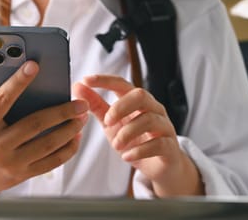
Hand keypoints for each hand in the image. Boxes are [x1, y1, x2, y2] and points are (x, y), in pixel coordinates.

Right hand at [0, 61, 88, 194]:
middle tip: (79, 101)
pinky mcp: (23, 174)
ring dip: (70, 130)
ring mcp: (12, 162)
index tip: (33, 66)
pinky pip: (51, 162)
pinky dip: (67, 150)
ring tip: (82, 116)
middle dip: (62, 111)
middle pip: (35, 124)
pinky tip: (75, 137)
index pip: (3, 99)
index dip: (19, 81)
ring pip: (48, 144)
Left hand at [73, 75, 203, 196]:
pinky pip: (159, 144)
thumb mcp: (111, 123)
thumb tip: (77, 86)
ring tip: (116, 145)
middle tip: (107, 121)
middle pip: (140, 95)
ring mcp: (164, 127)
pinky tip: (127, 156)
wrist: (158, 167)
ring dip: (127, 133)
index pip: (121, 84)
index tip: (86, 81)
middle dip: (121, 107)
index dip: (104, 80)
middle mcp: (153, 109)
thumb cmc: (134, 140)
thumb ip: (95, 105)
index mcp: (136, 101)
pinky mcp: (171, 147)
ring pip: (149, 120)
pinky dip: (139, 151)